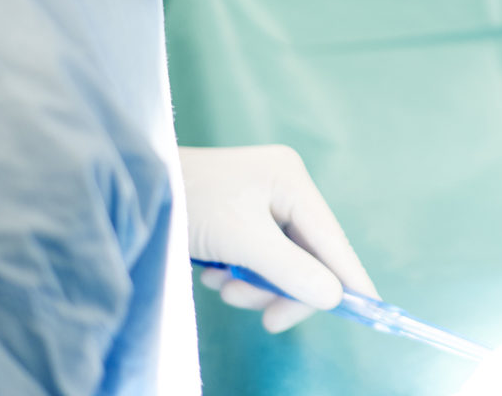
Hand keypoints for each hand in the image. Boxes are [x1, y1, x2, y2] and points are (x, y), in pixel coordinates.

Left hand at [181, 144, 377, 332]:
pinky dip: (239, 276)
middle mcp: (281, 188)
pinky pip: (256, 259)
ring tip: (223, 289)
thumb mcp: (242, 241)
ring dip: (255, 285)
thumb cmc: (188, 204)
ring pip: (278, 262)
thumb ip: (290, 270)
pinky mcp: (236, 220)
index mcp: (291, 180)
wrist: (130, 192)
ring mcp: (258, 204)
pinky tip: (214, 276)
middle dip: (282, 287)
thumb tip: (334, 296)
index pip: (330, 237)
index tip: (371, 306)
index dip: (349, 274)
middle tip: (267, 321)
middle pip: (304, 255)